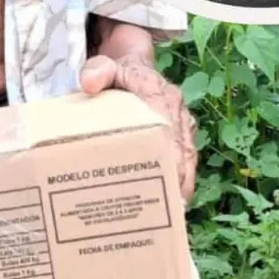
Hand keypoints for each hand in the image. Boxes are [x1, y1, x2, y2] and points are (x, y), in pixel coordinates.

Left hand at [79, 55, 197, 200]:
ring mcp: (180, 123)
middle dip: (181, 177)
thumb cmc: (117, 72)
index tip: (172, 175)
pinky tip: (174, 202)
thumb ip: (97, 70)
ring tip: (175, 211)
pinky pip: (185, 157)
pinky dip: (182, 179)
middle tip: (173, 206)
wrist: (131, 67)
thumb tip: (90, 83)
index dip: (173, 152)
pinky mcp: (179, 134)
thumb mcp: (104, 66)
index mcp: (161, 93)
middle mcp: (176, 109)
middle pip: (183, 148)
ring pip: (188, 156)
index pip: (170, 125)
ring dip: (184, 183)